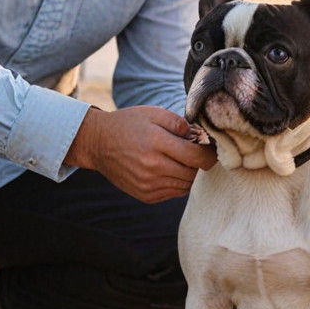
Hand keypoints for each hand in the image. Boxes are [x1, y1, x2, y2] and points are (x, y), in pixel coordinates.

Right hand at [66, 106, 217, 202]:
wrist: (98, 143)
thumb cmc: (128, 124)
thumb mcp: (153, 113)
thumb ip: (179, 123)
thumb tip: (199, 136)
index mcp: (156, 143)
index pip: (195, 156)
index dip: (209, 154)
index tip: (211, 149)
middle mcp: (152, 167)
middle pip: (192, 173)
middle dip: (199, 164)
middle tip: (196, 153)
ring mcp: (148, 184)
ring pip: (185, 185)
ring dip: (189, 174)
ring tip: (182, 161)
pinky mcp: (145, 195)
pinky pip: (173, 193)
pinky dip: (178, 183)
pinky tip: (170, 170)